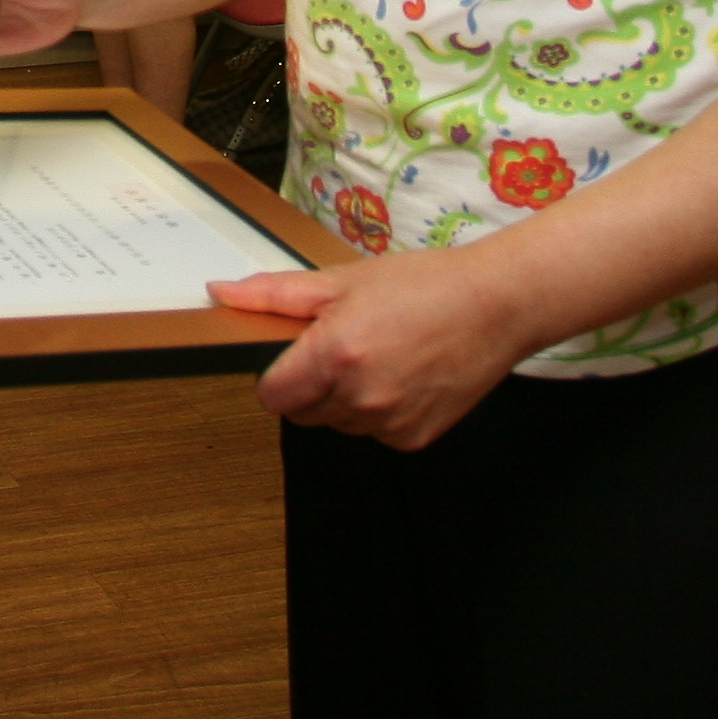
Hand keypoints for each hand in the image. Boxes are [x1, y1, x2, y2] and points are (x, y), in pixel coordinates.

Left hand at [208, 252, 533, 446]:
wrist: (495, 306)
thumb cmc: (423, 285)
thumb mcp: (342, 280)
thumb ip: (275, 293)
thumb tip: (222, 294)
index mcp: (335, 355)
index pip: (271, 396)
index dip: (277, 376)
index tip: (295, 358)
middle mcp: (360, 397)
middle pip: (303, 413)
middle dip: (311, 385)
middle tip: (346, 345)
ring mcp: (390, 424)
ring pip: (339, 424)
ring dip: (346, 399)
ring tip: (382, 356)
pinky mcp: (414, 439)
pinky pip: (375, 433)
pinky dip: (380, 412)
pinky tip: (404, 376)